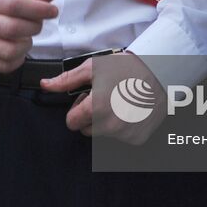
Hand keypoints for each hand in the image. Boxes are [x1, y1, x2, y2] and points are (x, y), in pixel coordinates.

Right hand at [0, 0, 57, 71]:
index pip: (14, 4)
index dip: (38, 9)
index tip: (52, 11)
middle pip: (12, 29)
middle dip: (34, 27)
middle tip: (38, 23)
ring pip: (9, 50)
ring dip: (27, 44)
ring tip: (27, 36)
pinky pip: (4, 65)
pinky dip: (19, 58)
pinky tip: (18, 47)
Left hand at [40, 51, 165, 143]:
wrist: (160, 72)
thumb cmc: (126, 67)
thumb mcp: (93, 68)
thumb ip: (67, 80)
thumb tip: (46, 85)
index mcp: (97, 108)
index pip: (71, 123)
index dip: (76, 109)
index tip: (87, 99)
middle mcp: (111, 125)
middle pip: (86, 130)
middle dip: (90, 117)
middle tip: (104, 98)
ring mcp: (125, 134)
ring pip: (103, 135)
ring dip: (106, 122)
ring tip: (119, 102)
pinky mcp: (137, 138)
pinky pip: (121, 138)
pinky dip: (123, 127)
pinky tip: (130, 110)